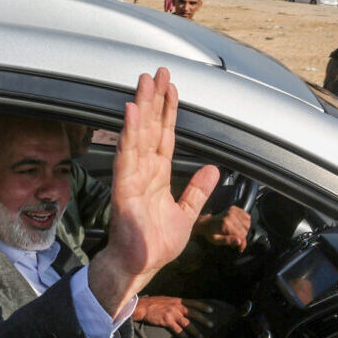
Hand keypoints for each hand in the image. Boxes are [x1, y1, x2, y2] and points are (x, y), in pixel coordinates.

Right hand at [89, 68, 219, 317]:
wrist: (139, 265)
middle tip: (157, 72)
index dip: (169, 112)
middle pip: (151, 129)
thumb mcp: (186, 213)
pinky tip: (131, 114)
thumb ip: (197, 191)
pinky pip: (127, 158)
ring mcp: (132, 178)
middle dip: (155, 100)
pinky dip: (129, 135)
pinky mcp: (124, 189)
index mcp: (158, 176)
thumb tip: (213, 170)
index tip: (172, 89)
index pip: (165, 137)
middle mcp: (144, 172)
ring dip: (142, 109)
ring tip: (145, 83)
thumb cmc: (155, 243)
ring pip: (138, 137)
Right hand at [133, 296, 213, 337]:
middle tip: (211, 325)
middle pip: (193, 313)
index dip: (203, 306)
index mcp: (177, 300)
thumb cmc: (153, 303)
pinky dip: (184, 337)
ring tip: (200, 337)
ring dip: (195, 331)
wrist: (142, 307)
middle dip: (203, 320)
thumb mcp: (167, 300)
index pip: (193, 302)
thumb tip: (182, 308)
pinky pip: (178, 331)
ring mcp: (172, 314)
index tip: (211, 310)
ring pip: (187, 324)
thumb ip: (175, 304)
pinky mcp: (167, 321)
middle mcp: (177, 306)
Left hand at [194, 206, 250, 251]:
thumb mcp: (215, 240)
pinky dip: (246, 223)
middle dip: (242, 238)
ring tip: (236, 234)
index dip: (242, 244)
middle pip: (245, 230)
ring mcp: (232, 211)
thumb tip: (239, 241)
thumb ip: (227, 241)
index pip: (241, 235)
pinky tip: (239, 227)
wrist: (206, 222)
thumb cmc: (210, 233)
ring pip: (248, 224)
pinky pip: (247, 217)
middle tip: (235, 241)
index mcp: (225, 223)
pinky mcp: (234, 208)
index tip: (240, 249)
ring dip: (245, 231)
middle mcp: (230, 215)